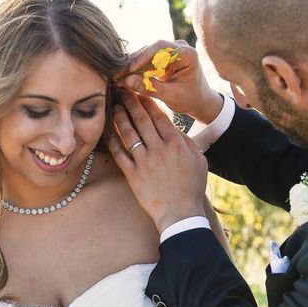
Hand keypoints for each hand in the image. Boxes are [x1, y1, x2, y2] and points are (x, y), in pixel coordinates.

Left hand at [107, 91, 207, 232]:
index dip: (148, 103)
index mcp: (176, 144)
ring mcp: (145, 162)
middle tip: (123, 93)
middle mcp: (159, 149)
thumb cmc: (191, 187)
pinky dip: (112, 141)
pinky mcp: (133, 175)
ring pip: (129, 134)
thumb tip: (174, 128)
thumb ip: (187, 141)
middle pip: (142, 120)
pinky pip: (119, 154)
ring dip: (120, 118)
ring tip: (115, 108)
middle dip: (131, 103)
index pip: (159, 116)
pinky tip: (108, 132)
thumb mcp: (199, 160)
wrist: (180, 213)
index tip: (141, 94)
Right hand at [118, 40, 223, 124]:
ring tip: (117, 78)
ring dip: (131, 66)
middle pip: (150, 49)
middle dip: (133, 63)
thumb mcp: (171, 96)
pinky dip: (135, 69)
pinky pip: (146, 60)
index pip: (160, 47)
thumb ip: (150, 87)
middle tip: (116, 75)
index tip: (129, 69)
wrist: (199, 101)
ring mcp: (170, 51)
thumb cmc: (190, 99)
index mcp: (187, 54)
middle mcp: (178, 47)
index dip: (142, 56)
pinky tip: (124, 78)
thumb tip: (127, 81)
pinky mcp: (162, 57)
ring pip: (145, 54)